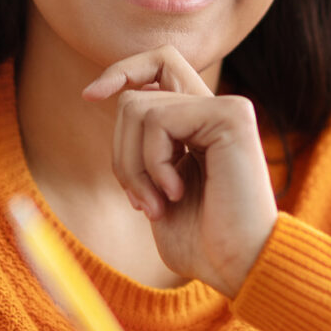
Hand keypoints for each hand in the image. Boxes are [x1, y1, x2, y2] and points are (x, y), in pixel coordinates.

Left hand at [83, 45, 278, 297]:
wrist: (240, 266)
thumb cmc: (202, 244)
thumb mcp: (156, 193)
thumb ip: (141, 151)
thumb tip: (111, 100)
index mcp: (201, 126)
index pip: (160, 65)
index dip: (122, 71)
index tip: (90, 96)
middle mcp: (215, 110)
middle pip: (135, 94)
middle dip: (120, 152)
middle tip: (140, 201)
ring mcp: (226, 109)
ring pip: (138, 107)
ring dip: (133, 167)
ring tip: (158, 205)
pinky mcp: (230, 115)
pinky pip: (158, 120)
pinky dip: (152, 164)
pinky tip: (176, 194)